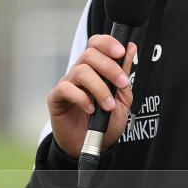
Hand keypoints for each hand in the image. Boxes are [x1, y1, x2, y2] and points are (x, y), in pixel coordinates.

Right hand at [47, 35, 136, 158]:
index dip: (108, 43)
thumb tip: (131, 47)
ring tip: (108, 105)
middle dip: (109, 67)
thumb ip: (125, 73)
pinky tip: (90, 109)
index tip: (121, 52)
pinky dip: (81, 98)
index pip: (97, 43)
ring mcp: (67, 83)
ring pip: (81, 71)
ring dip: (99, 88)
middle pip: (90, 54)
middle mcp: (80, 71)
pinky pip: (66, 88)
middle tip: (121, 83)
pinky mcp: (56, 98)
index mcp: (96, 68)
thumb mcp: (122, 98)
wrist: (91, 145)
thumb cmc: (105, 121)